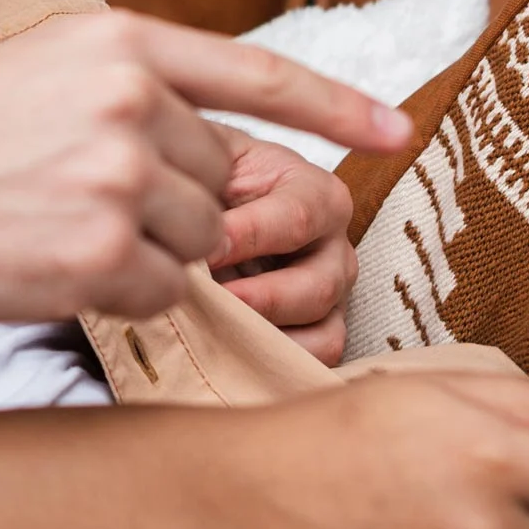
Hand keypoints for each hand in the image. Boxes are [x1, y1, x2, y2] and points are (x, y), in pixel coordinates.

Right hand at [0, 10, 412, 326]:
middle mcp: (133, 102)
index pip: (258, 75)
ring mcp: (122, 180)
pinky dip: (116, 296)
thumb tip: (220, 144)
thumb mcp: (37, 72)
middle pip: (219, 178)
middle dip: (168, 202)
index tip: (399, 131)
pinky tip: (44, 267)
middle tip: (69, 200)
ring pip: (195, 242)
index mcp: (120, 42)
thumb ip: (131, 90)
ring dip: (142, 253)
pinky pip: (160, 294)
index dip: (339, 107)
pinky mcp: (103, 257)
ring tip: (47, 229)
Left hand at [212, 139, 358, 362]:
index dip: (244, 238)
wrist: (209, 208)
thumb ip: (204, 181)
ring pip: (323, 333)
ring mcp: (334, 294)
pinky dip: (276, 363)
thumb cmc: (212, 182)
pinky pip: (317, 360)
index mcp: (318, 194)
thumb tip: (192, 234)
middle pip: (317, 287)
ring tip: (215, 329)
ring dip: (265, 338)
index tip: (199, 251)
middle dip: (256, 299)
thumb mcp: (208, 165)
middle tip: (207, 301)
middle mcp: (336, 246)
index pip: (294, 220)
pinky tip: (231, 351)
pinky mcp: (323, 330)